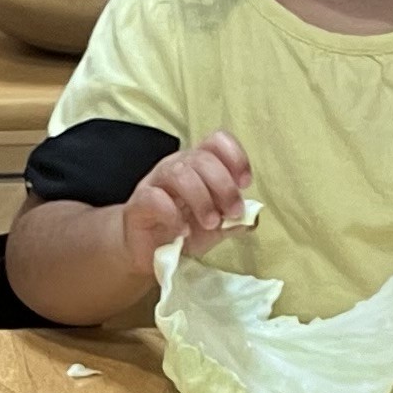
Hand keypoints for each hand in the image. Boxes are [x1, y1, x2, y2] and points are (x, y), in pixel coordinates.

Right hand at [120, 131, 254, 286]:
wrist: (148, 251)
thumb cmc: (183, 229)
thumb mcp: (217, 227)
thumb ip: (235, 221)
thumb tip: (253, 217)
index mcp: (199, 165)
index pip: (217, 142)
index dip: (235, 157)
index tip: (245, 184)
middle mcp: (177, 166)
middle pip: (202, 158)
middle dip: (223, 186)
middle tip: (232, 212)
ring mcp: (156, 182)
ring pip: (179, 172)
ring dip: (201, 198)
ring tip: (211, 222)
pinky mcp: (139, 202)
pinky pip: (155, 197)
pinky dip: (173, 214)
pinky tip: (184, 230)